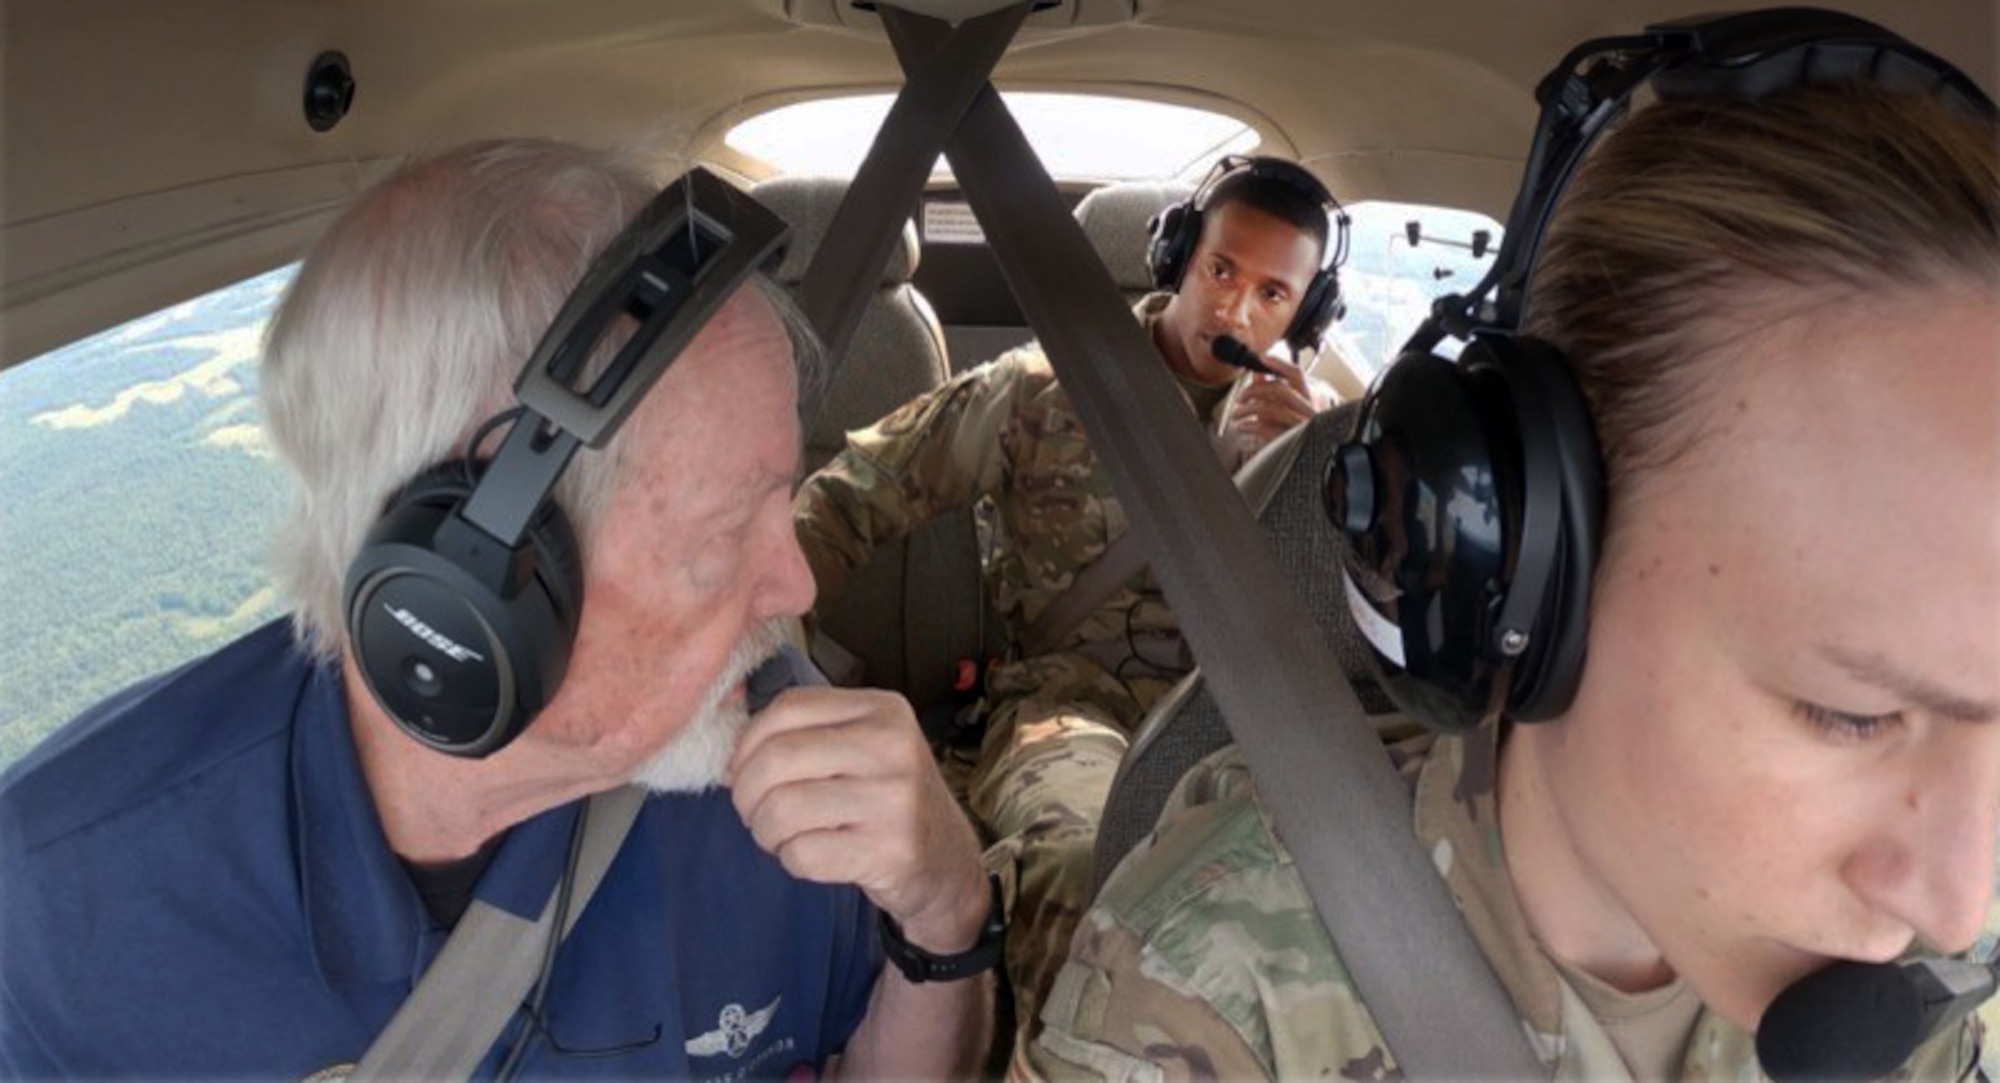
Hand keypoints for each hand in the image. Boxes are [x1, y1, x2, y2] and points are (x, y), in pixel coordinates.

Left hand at [728, 686, 988, 952]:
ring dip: (765, 832)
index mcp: (882, 710)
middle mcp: (892, 747)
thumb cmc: (888, 800)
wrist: (946, 860)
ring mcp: (895, 799)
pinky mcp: (891, 850)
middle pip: (777, 758)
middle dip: (746, 794)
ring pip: (783, 809)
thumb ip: (805, 737)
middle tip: (753, 813)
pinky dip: (791, 860)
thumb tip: (730, 760)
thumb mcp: (862, 748)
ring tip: (781, 836)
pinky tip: (812, 856)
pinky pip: (803, 854)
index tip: (742, 771)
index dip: (747, 743)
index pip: (788, 707)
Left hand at [1217, 351, 1320, 465]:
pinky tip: (1242, 427)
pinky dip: (1249, 427)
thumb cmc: (1289, 430)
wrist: (1300, 461)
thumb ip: (1270, 388)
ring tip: (1235, 415)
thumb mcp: (1280, 407)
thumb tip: (1256, 370)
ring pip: (1270, 409)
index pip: (1297, 374)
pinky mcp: (1288, 440)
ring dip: (1246, 410)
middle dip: (1254, 390)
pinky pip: (1265, 429)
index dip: (1279, 364)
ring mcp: (1299, 426)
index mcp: (1309, 398)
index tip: (1261, 358)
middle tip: (1240, 397)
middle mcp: (1308, 410)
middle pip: (1280, 390)